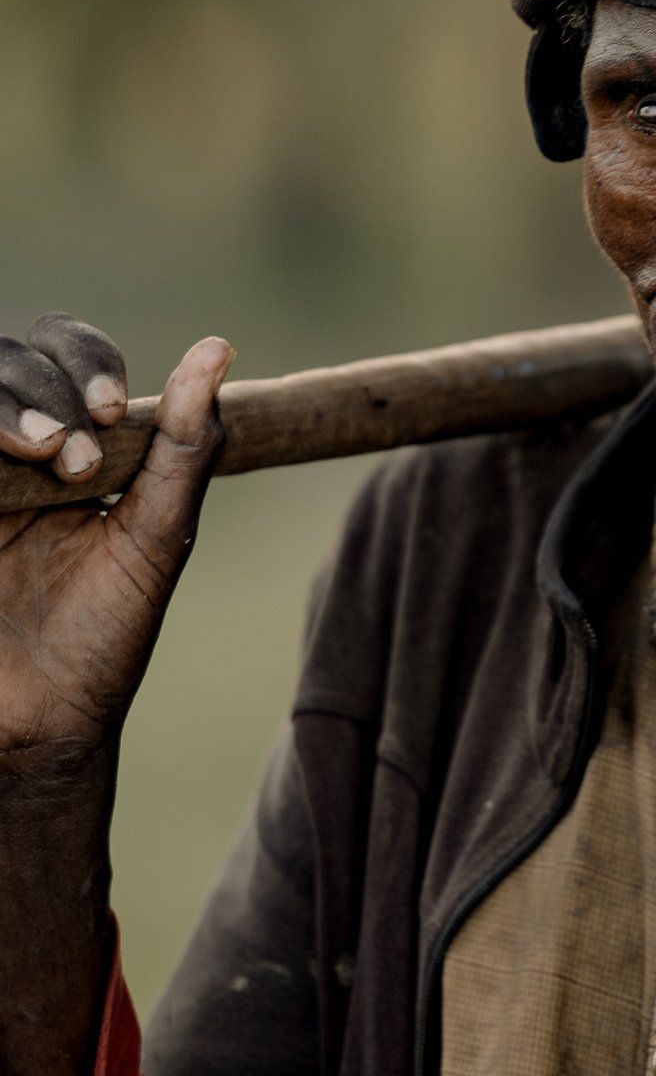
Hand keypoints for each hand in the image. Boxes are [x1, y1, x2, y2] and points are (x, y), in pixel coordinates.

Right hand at [0, 316, 233, 764]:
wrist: (40, 724)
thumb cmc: (103, 635)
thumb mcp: (157, 538)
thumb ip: (184, 447)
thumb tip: (215, 350)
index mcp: (73, 443)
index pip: (67, 352)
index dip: (85, 359)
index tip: (114, 410)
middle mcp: (14, 449)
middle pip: (9, 359)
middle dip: (46, 387)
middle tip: (78, 458)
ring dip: (6, 405)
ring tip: (44, 456)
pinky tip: (7, 465)